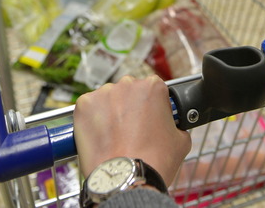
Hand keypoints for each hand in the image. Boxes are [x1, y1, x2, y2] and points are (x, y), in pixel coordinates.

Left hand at [73, 75, 191, 185]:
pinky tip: (100, 137)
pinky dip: (92, 121)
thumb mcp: (182, 140)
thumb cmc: (155, 161)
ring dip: (110, 113)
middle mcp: (127, 84)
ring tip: (114, 138)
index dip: (152, 107)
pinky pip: (89, 109)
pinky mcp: (83, 106)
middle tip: (131, 131)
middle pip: (128, 92)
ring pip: (107, 100)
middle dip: (130, 108)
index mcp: (153, 87)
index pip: (153, 90)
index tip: (149, 120)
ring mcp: (103, 94)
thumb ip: (176, 124)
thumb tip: (171, 126)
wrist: (127, 179)